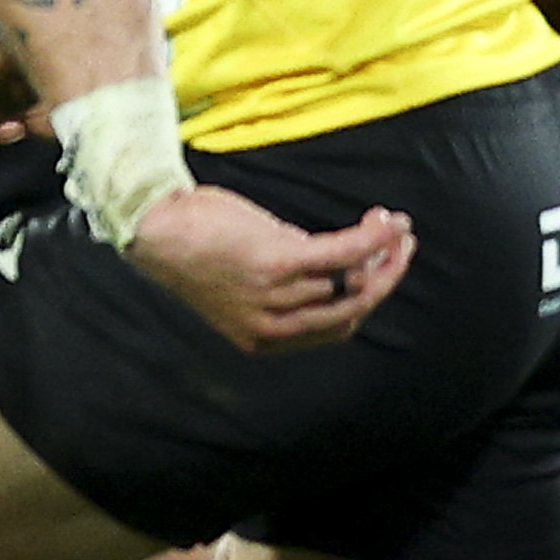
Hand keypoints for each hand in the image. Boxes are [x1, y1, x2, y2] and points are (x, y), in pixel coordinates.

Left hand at [118, 183, 413, 352]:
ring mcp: (275, 297)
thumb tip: (345, 262)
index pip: (336, 327)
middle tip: (404, 246)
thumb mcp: (246, 278)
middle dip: (387, 277)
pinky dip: (370, 238)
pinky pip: (341, 253)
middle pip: (352, 308)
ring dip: (382, 249)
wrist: (154, 226)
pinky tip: (385, 221)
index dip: (366, 298)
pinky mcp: (278, 263)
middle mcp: (272, 326)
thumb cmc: (197, 244)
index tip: (382, 268)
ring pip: (350, 279)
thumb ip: (291, 281)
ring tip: (392, 224)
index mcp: (263, 339)